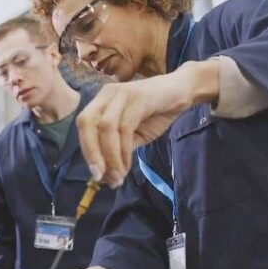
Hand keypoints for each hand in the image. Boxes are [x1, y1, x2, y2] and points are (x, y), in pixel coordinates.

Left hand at [76, 59, 219, 186]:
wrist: (183, 91)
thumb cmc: (156, 112)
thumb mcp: (134, 135)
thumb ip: (119, 149)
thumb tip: (106, 175)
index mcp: (101, 102)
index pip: (83, 126)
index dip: (87, 151)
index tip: (96, 175)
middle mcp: (107, 95)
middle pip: (86, 122)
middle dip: (91, 152)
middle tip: (100, 176)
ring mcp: (121, 94)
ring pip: (106, 127)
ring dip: (110, 156)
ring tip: (118, 175)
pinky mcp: (138, 97)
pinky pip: (125, 127)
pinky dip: (124, 150)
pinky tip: (128, 164)